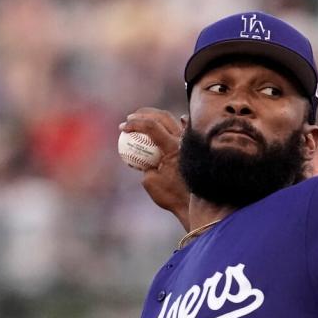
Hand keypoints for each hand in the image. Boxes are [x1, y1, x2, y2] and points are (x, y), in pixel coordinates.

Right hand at [120, 108, 189, 230]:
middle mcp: (183, 141)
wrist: (195, 203)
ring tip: (142, 119)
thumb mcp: (150, 182)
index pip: (151, 126)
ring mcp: (189, 143)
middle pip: (162, 117)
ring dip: (156, 117)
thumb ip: (144, 166)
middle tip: (130, 117)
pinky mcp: (191, 147)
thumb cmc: (171, 195)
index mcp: (172, 147)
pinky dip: (175, 124)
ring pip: (172, 120)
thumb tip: (140, 157)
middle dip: (143, 114)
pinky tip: (170, 123)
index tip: (122, 127)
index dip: (135, 123)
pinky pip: (184, 130)